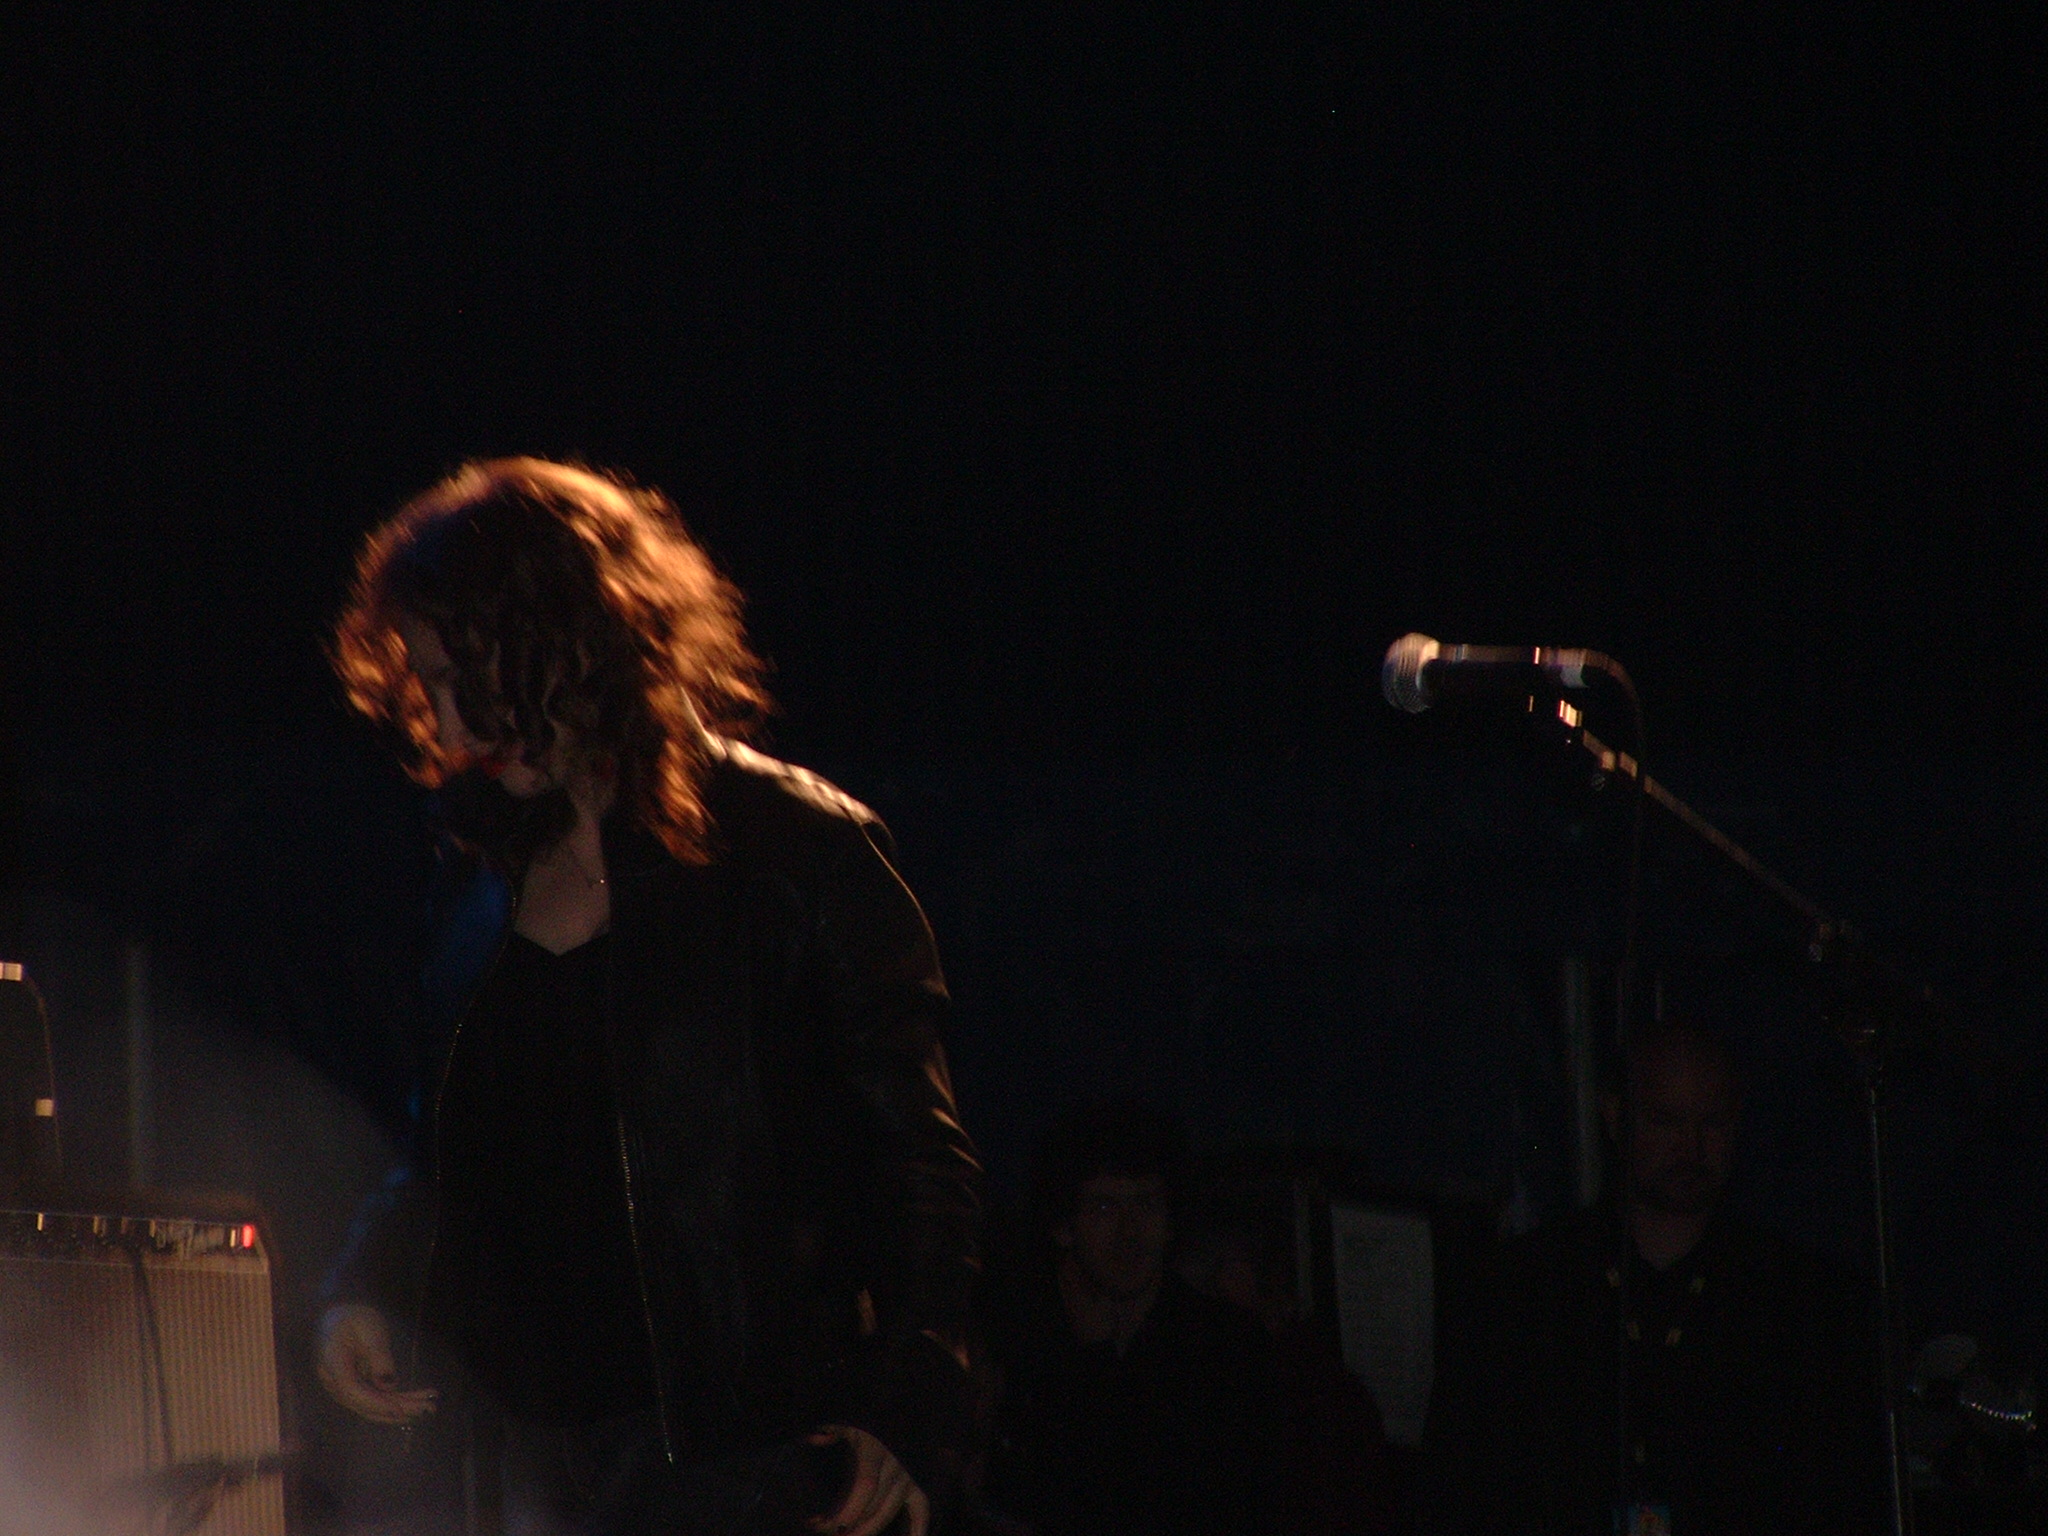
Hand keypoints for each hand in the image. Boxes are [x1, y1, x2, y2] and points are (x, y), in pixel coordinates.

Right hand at [315, 1303, 438, 1423]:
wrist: (342, 1316)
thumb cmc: (355, 1318)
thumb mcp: (370, 1328)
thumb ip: (379, 1356)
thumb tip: (388, 1386)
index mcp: (332, 1363)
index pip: (351, 1390)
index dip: (375, 1402)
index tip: (399, 1410)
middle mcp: (335, 1382)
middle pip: (365, 1403)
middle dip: (398, 1409)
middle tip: (428, 1408)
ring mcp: (345, 1388)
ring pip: (374, 1405)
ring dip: (402, 1407)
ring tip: (430, 1406)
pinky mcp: (358, 1388)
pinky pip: (378, 1397)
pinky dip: (399, 1399)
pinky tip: (420, 1398)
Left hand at [808, 1424, 927, 1535]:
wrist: (889, 1411)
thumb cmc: (858, 1422)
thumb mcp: (844, 1420)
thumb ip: (831, 1429)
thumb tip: (817, 1436)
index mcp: (875, 1448)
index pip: (865, 1486)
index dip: (845, 1509)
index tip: (818, 1522)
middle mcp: (895, 1464)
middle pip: (875, 1505)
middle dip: (848, 1524)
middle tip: (826, 1532)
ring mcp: (907, 1476)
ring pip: (889, 1512)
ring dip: (866, 1530)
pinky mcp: (914, 1486)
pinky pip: (921, 1510)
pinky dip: (917, 1530)